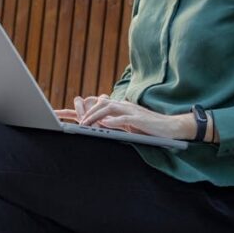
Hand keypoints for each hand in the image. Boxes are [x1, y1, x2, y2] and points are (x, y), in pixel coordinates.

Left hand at [55, 95, 192, 139]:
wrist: (171, 127)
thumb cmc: (150, 128)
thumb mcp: (129, 126)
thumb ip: (115, 124)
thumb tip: (100, 127)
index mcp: (120, 108)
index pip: (98, 105)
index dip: (81, 109)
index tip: (62, 114)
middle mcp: (124, 106)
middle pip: (100, 104)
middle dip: (84, 111)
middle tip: (72, 119)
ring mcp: (132, 111)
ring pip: (108, 108)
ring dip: (95, 115)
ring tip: (84, 123)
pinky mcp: (139, 118)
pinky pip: (123, 118)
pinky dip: (112, 120)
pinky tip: (103, 124)